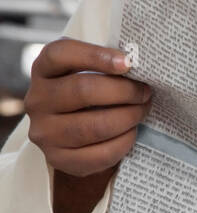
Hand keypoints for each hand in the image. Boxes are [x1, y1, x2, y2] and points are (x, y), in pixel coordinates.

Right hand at [25, 38, 151, 178]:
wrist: (72, 139)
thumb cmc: (87, 95)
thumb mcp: (87, 72)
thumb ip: (105, 65)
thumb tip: (140, 65)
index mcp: (42, 70)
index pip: (60, 54)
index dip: (95, 55)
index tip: (128, 62)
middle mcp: (37, 100)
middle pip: (83, 90)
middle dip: (123, 91)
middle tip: (144, 92)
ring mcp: (44, 132)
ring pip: (94, 125)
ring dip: (127, 117)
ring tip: (141, 111)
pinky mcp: (58, 159)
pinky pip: (99, 153)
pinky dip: (123, 142)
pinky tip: (131, 132)